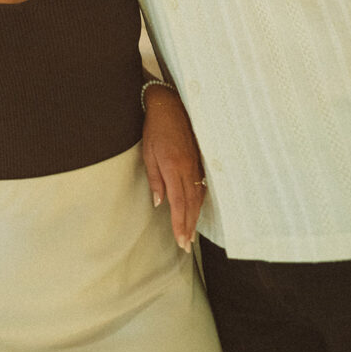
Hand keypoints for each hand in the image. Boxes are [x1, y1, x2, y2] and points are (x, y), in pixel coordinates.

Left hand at [142, 85, 205, 251]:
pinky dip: (200, 201)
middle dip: (189, 226)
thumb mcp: (148, 153)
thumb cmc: (155, 129)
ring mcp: (196, 164)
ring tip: (191, 234)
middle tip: (186, 246)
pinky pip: (201, 185)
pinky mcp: (199, 160)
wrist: (170, 106)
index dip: (180, 223)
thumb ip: (155, 179)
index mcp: (173, 167)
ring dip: (195, 217)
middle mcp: (187, 168)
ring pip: (198, 196)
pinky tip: (198, 210)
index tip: (180, 240)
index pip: (179, 202)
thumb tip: (160, 203)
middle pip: (191, 203)